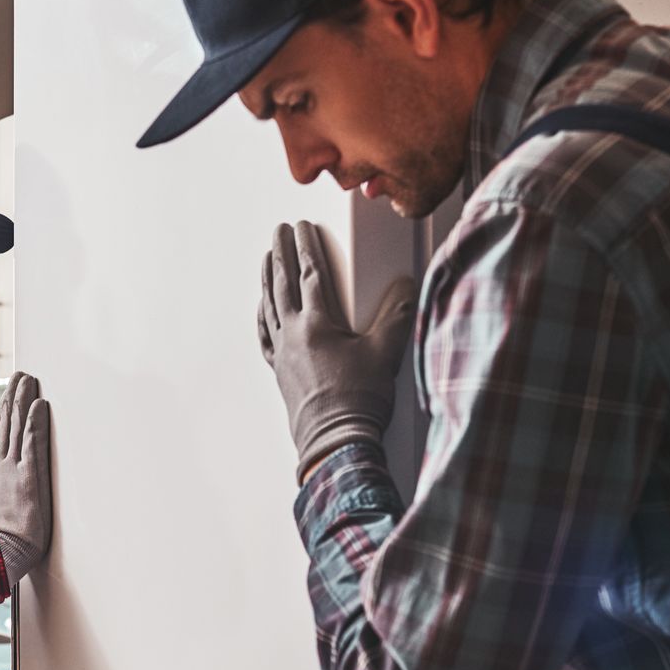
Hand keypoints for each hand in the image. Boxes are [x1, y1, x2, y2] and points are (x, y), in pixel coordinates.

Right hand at [0, 372, 51, 584]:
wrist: (2, 553)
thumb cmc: (3, 540)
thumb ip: (1, 494)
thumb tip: (4, 491)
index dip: (4, 413)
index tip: (8, 395)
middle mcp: (1, 467)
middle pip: (6, 424)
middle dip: (13, 396)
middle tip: (20, 375)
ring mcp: (13, 470)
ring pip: (17, 427)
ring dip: (24, 400)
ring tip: (29, 379)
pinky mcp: (28, 477)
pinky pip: (32, 442)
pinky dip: (35, 421)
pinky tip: (39, 404)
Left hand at [257, 221, 415, 480]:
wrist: (335, 443)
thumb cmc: (359, 401)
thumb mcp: (387, 353)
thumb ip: (397, 315)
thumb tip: (407, 286)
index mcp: (317, 323)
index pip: (309, 273)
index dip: (307, 245)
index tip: (302, 225)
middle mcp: (293, 334)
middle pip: (282, 283)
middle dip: (280, 253)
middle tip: (278, 231)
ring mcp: (282, 354)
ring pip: (269, 306)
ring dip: (267, 279)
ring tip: (266, 260)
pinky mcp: (279, 372)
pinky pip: (265, 335)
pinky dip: (263, 316)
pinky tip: (263, 310)